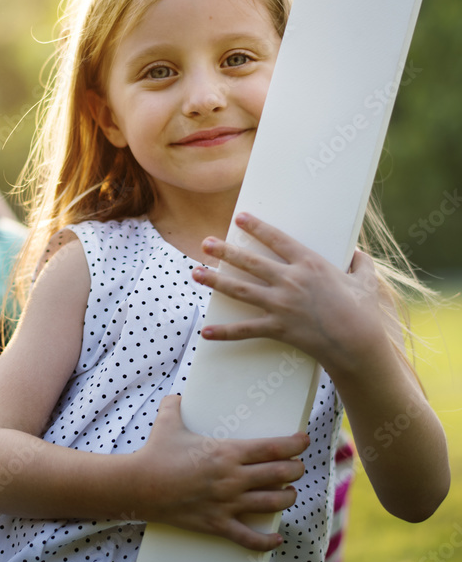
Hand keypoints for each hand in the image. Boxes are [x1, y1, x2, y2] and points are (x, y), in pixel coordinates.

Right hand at [135, 395, 309, 550]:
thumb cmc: (155, 453)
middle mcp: (233, 478)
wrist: (139, 485)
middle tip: (297, 466)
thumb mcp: (167, 423)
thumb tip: (176, 395)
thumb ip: (175, 405)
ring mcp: (227, 503)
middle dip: (296, 470)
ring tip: (288, 492)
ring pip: (273, 503)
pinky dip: (267, 541)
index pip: (273, 448)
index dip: (295, 444)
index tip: (304, 441)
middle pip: (281, 474)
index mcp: (226, 452)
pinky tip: (277, 538)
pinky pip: (249, 538)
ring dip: (288, 498)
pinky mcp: (217, 524)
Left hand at [192, 212, 389, 377]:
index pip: (277, 239)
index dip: (257, 227)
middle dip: (225, 251)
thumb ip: (360, 263)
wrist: (357, 343)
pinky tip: (205, 332)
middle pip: (250, 262)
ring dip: (215, 281)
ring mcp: (280, 304)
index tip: (239, 218)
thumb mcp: (366, 281)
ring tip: (195, 273)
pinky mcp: (277, 327)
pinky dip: (224, 332)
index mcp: (310, 264)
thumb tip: (358, 253)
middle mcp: (290, 280)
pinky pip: (245, 330)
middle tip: (205, 243)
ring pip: (240, 289)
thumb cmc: (363, 311)